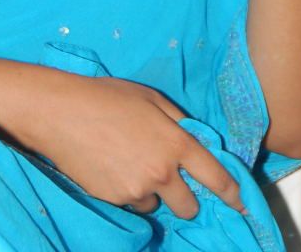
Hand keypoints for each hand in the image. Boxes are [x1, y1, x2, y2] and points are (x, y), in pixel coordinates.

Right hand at [32, 74, 244, 218]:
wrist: (61, 113)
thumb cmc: (106, 96)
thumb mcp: (149, 98)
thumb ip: (178, 120)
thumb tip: (196, 138)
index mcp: (175, 142)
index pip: (215, 175)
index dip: (231, 192)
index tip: (239, 203)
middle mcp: (161, 172)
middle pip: (189, 205)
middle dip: (185, 197)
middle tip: (170, 179)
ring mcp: (137, 190)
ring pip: (157, 203)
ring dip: (152, 191)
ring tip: (129, 163)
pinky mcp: (115, 200)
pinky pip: (132, 203)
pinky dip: (128, 191)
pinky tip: (112, 167)